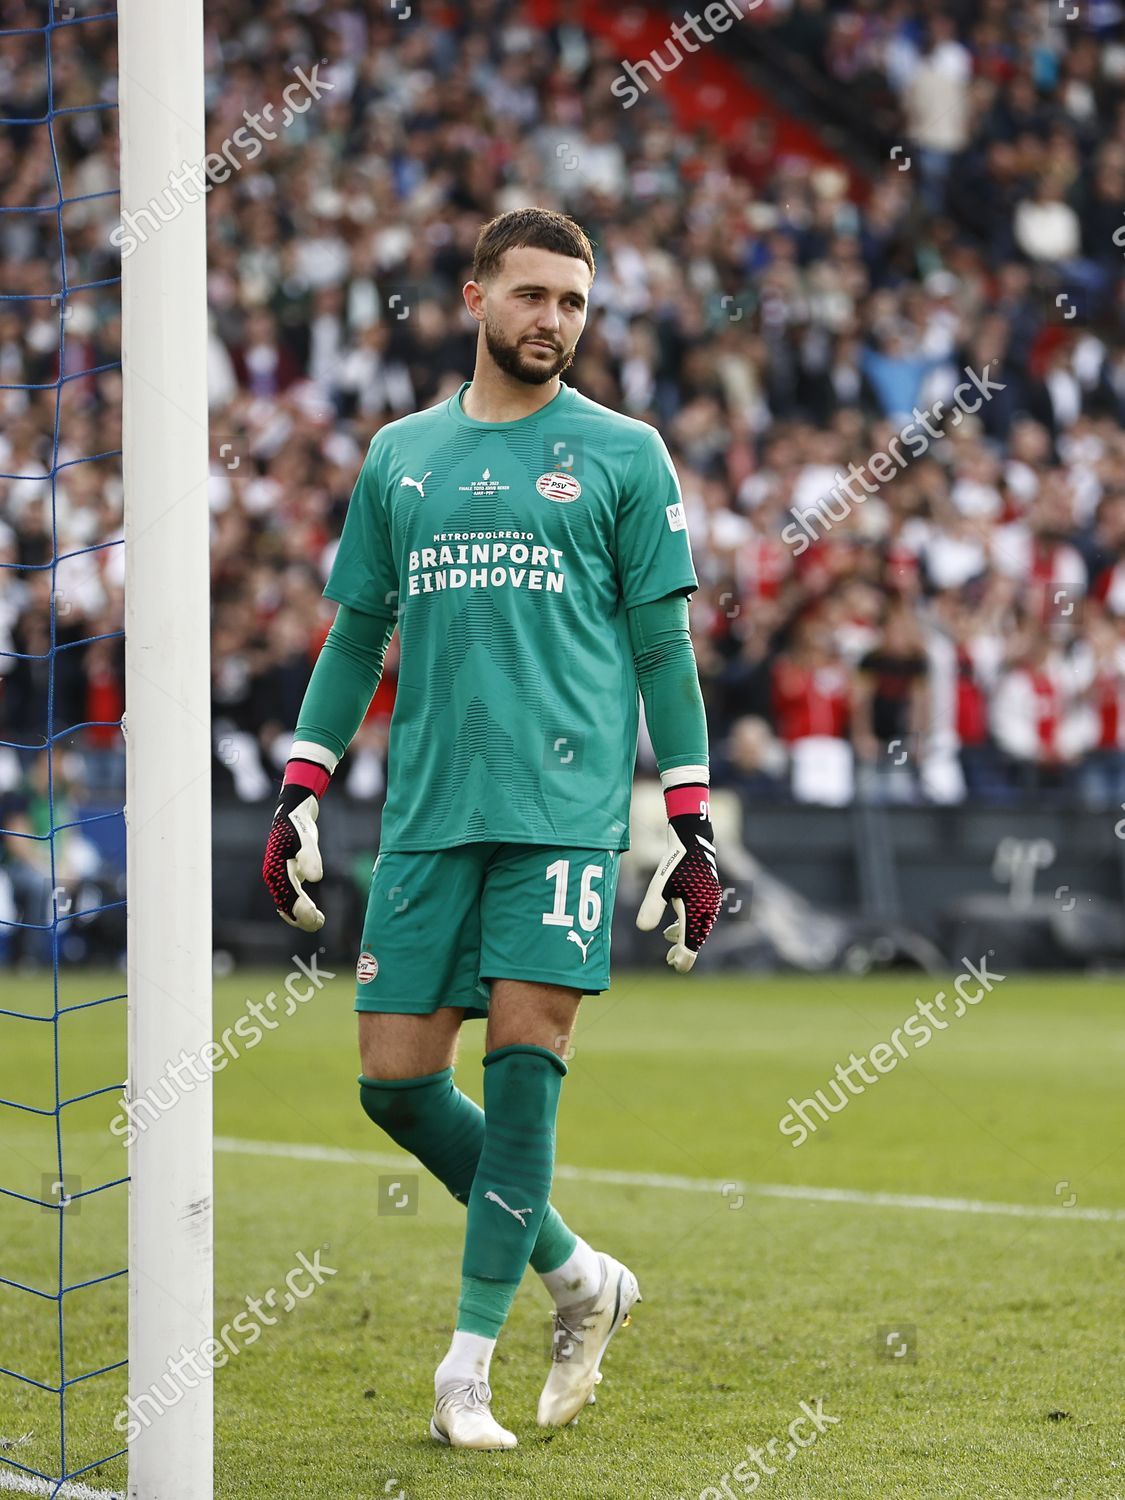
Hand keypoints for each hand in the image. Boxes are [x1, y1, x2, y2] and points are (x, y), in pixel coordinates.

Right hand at [262, 783, 324, 931]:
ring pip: (288, 903)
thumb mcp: (306, 839)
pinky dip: (300, 907)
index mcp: (276, 871)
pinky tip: (312, 913)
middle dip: (302, 917)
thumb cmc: (298, 826)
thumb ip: (310, 858)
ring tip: (320, 921)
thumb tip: (316, 878)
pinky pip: (291, 896)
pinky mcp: (288, 875)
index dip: (301, 911)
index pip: (288, 897)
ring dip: (302, 915)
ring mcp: (280, 877)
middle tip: (320, 923)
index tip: (315, 919)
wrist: (294, 814)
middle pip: (286, 904)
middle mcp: (275, 877)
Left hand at [636, 783, 721, 972]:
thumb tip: (642, 928)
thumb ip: (652, 907)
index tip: (675, 967)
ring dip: (684, 939)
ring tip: (669, 947)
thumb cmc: (675, 863)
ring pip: (697, 929)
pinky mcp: (707, 896)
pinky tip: (672, 928)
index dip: (684, 958)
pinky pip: (699, 919)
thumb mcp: (659, 886)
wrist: (693, 841)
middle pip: (696, 939)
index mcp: (696, 911)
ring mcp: (709, 903)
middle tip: (670, 962)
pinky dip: (687, 927)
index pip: (692, 944)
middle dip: (683, 952)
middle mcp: (706, 910)